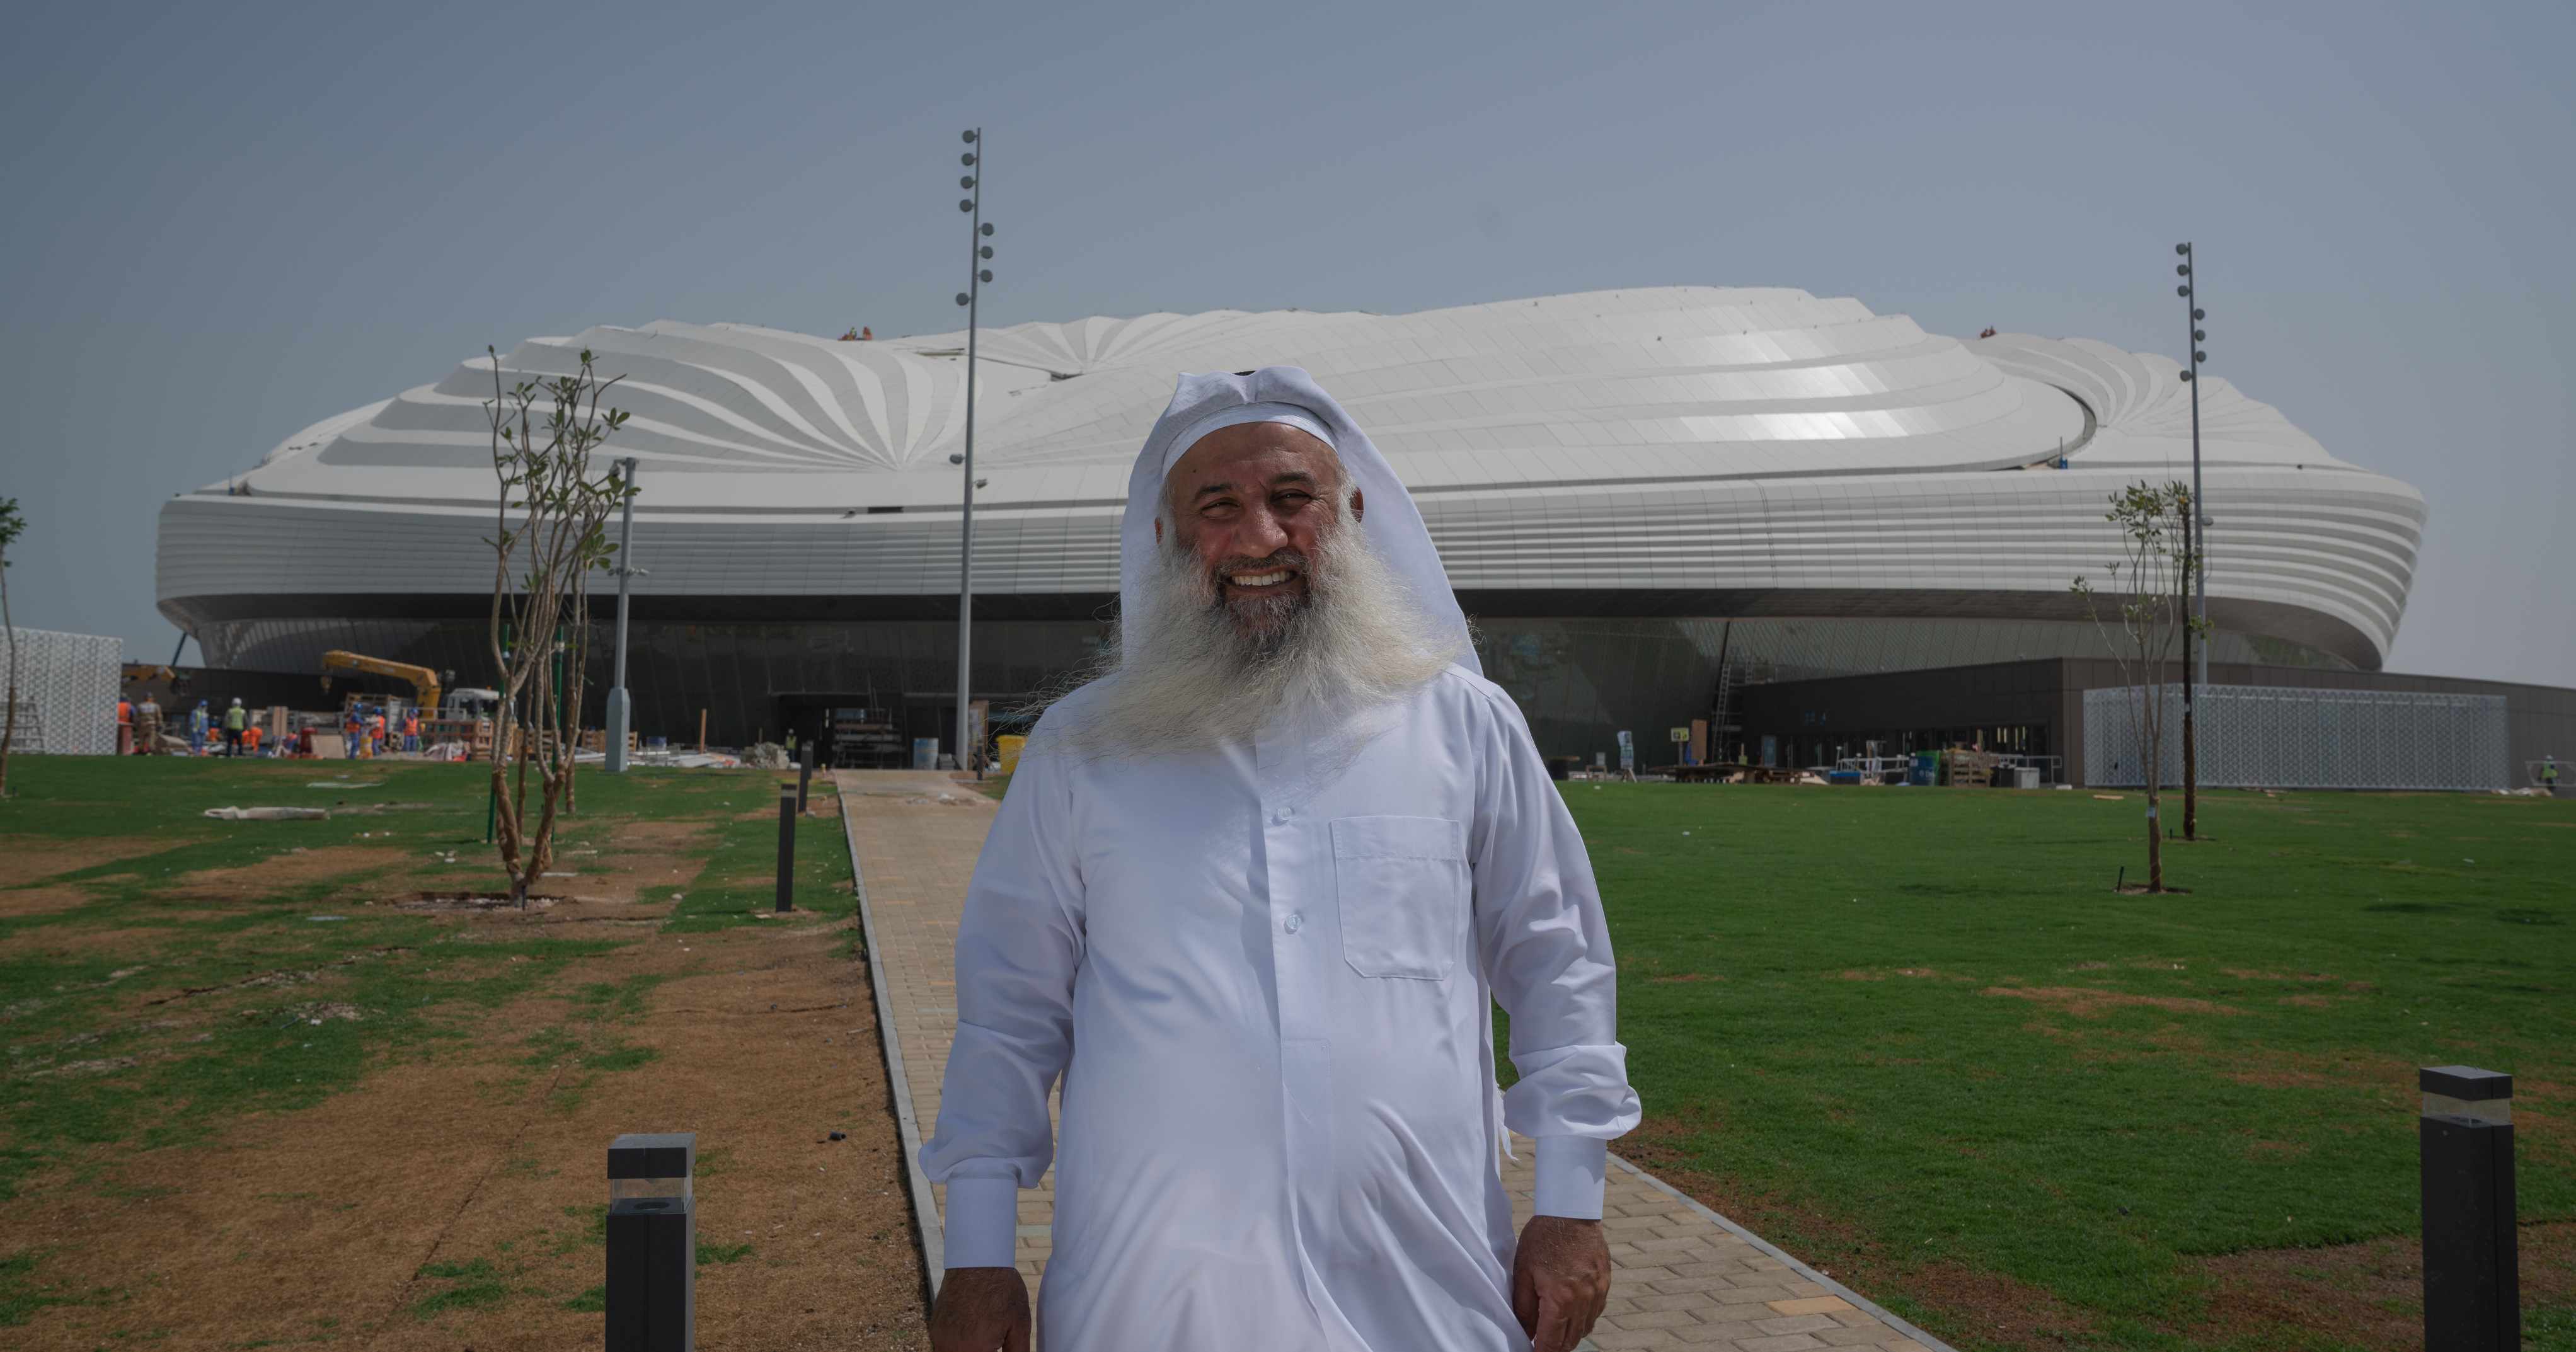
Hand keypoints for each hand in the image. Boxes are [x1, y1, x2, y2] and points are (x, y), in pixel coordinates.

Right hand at [930, 1266, 1029, 1351]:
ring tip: (985, 1338)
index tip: (999, 1347)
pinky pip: (944, 1345)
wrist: (977, 1259)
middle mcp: (950, 1347)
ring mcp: (939, 1336)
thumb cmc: (1002, 1290)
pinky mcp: (934, 1326)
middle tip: (993, 1343)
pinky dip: (957, 1345)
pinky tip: (973, 1330)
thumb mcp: (1019, 1325)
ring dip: (968, 1349)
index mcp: (974, 1350)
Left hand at [1512, 1214, 1609, 1351]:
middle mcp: (1583, 1300)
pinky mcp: (1605, 1283)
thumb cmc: (1542, 1239)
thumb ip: (1524, 1308)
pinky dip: (1583, 1320)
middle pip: (1570, 1340)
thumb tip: (1526, 1332)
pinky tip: (1571, 1316)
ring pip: (1585, 1329)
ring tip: (1554, 1334)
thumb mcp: (1523, 1272)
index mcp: (1560, 1299)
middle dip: (1555, 1348)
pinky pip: (1595, 1313)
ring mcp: (1597, 1292)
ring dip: (1569, 1336)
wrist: (1570, 1211)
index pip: (1551, 1342)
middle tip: (1541, 1346)